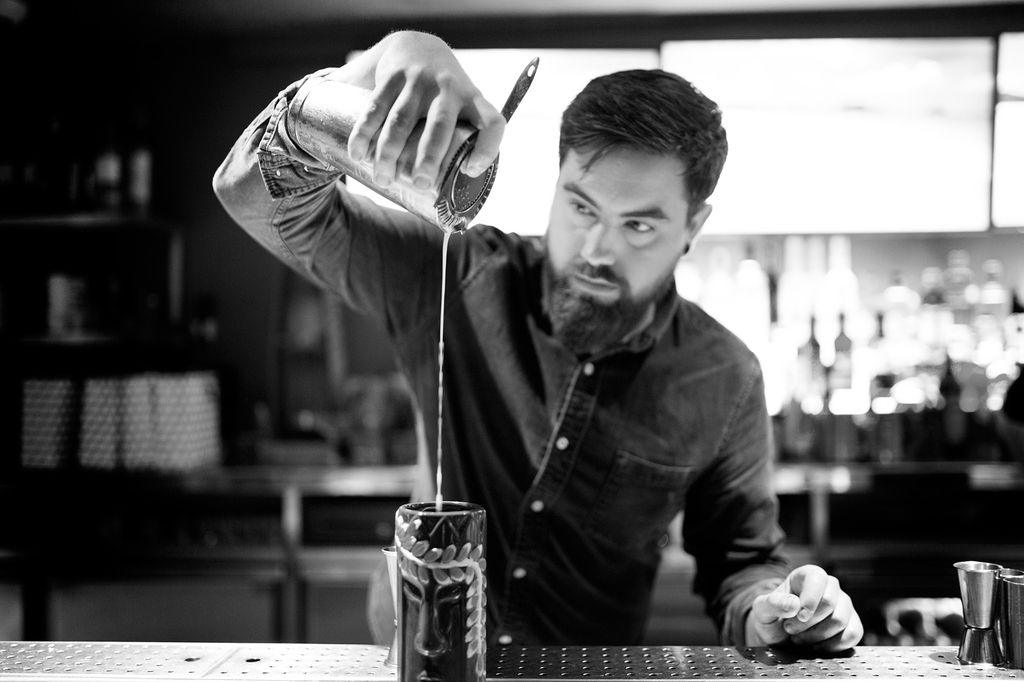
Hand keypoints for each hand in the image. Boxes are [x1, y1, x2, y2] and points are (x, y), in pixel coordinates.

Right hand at [333, 31, 504, 188]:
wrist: (417, 45)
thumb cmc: (443, 98)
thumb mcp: (462, 109)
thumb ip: (462, 146)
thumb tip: (459, 204)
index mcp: (474, 101)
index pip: (493, 123)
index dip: (487, 148)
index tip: (471, 169)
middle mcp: (450, 89)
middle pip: (440, 126)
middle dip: (428, 157)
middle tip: (417, 183)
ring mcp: (420, 80)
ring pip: (402, 120)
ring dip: (388, 152)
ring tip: (382, 178)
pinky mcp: (393, 75)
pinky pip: (376, 106)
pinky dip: (365, 132)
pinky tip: (358, 153)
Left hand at [746, 564, 863, 651]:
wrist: (780, 637)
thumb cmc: (773, 618)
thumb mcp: (763, 610)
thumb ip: (773, 604)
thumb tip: (794, 604)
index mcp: (808, 575)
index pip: (817, 578)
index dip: (809, 599)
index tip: (799, 616)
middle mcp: (830, 586)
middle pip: (829, 602)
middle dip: (808, 622)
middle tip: (791, 629)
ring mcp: (844, 605)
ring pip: (840, 620)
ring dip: (817, 636)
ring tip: (800, 638)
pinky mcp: (853, 624)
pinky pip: (853, 634)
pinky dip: (833, 646)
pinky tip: (817, 646)